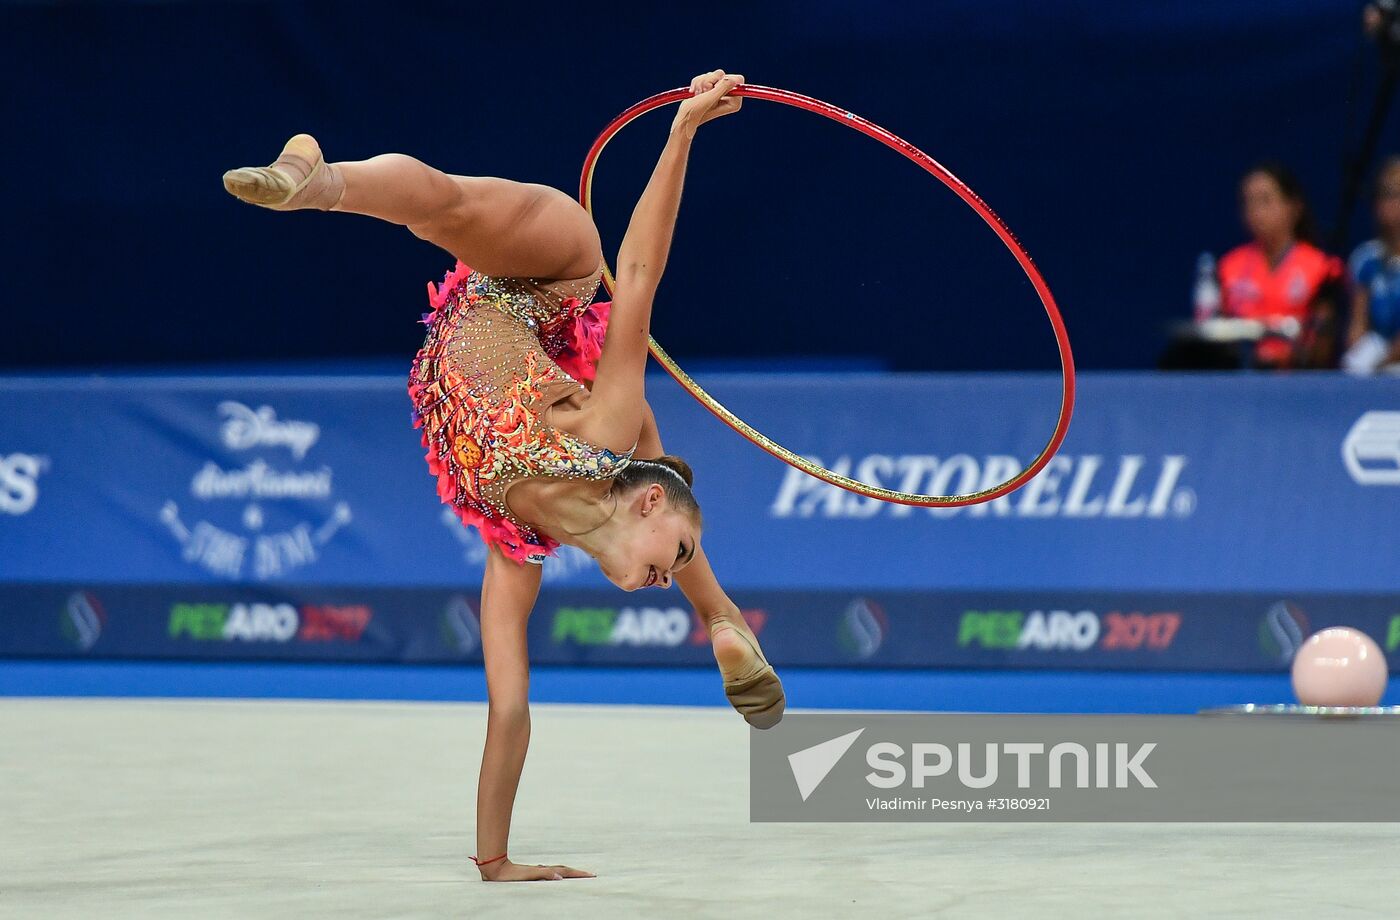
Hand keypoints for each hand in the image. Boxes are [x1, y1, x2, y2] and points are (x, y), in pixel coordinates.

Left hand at [478, 857, 594, 881]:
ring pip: (558, 871)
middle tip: (590, 875)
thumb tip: (560, 876)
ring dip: (569, 873)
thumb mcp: (527, 876)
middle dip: (577, 873)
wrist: (495, 869)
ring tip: (578, 875)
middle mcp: (543, 870)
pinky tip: (556, 876)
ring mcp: (538, 871)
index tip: (591, 875)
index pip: (565, 871)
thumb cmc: (510, 876)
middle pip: (564, 870)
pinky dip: (559, 874)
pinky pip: (551, 873)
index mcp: (544, 871)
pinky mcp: (533, 873)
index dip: (578, 874)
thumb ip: (544, 874)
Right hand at [672, 69, 744, 135]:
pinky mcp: (711, 88)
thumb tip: (734, 80)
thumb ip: (723, 87)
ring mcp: (720, 91)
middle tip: (703, 93)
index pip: (738, 79)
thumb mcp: (710, 98)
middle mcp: (730, 96)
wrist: (684, 116)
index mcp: (735, 102)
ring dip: (702, 82)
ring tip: (698, 94)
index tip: (714, 90)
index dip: (723, 81)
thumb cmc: (697, 112)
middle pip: (724, 74)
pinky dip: (698, 82)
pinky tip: (695, 92)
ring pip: (714, 74)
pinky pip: (706, 75)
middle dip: (710, 80)